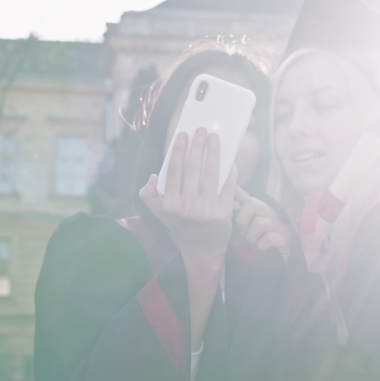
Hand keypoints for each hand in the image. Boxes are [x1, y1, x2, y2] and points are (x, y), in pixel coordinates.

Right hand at [139, 128, 237, 263]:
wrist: (202, 250)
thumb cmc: (182, 226)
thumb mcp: (161, 214)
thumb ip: (150, 197)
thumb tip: (153, 177)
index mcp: (170, 205)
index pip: (174, 171)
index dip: (179, 150)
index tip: (183, 134)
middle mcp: (187, 207)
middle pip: (194, 168)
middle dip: (198, 145)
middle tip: (201, 130)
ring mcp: (206, 210)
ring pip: (211, 174)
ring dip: (214, 152)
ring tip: (215, 138)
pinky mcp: (224, 213)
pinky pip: (228, 186)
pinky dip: (229, 170)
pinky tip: (229, 159)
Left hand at [234, 187, 293, 261]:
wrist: (281, 268)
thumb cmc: (261, 248)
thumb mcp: (246, 233)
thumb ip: (240, 218)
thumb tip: (233, 203)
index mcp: (263, 211)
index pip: (247, 196)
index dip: (236, 197)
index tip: (232, 208)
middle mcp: (273, 214)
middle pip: (252, 202)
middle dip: (242, 221)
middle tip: (245, 235)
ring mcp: (281, 226)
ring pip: (259, 222)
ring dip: (252, 238)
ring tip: (255, 246)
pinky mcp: (286, 239)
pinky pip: (268, 238)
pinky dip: (261, 247)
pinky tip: (264, 252)